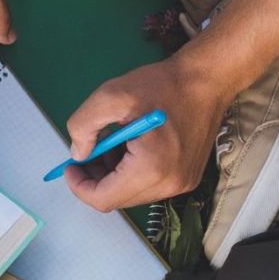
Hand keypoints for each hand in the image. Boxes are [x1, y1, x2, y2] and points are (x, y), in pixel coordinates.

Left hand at [63, 56, 223, 211]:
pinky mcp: (187, 178)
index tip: (70, 166)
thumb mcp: (111, 95)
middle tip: (85, 152)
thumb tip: (79, 153)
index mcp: (151, 168)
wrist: (207, 80)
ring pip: (133, 193)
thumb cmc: (163, 85)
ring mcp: (182, 184)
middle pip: (118, 199)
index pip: (104, 198)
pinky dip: (132, 172)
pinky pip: (150, 185)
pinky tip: (129, 146)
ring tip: (109, 144)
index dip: (79, 186)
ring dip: (113, 175)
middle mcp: (170, 185)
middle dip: (95, 179)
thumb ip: (84, 126)